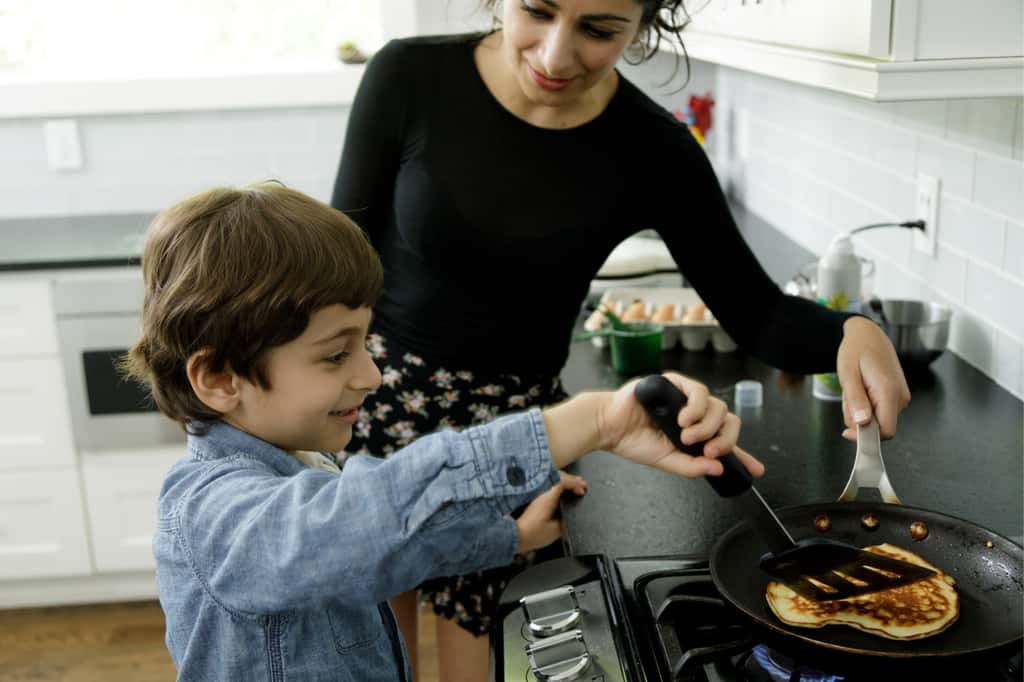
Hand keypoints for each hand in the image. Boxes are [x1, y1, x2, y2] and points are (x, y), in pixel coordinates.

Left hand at [515, 471, 586, 553]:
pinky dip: (558, 487)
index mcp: (547, 498)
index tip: (582, 490)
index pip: (562, 482)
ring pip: (552, 481)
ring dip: (564, 482)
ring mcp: (537, 495)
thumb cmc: (533, 534)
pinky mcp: (534, 500)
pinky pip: (548, 487)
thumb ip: (566, 520)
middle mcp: (541, 493)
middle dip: (571, 480)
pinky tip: (562, 492)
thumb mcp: (556, 530)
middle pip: (557, 477)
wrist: (516, 536)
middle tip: (582, 484)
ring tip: (575, 485)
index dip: (574, 484)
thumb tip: (571, 514)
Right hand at [596, 372, 763, 478]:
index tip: (755, 470)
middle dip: (725, 439)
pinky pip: (698, 391)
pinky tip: (685, 419)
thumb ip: (692, 467)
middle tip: (709, 451)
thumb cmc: (633, 441)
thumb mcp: (666, 461)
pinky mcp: (675, 384)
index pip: (725, 442)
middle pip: (728, 421)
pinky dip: (697, 407)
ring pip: (718, 406)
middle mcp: (695, 415)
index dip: (742, 456)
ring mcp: (686, 399)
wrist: (609, 427)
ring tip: (688, 436)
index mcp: (695, 434)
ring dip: (708, 425)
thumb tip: (717, 468)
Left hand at [837, 316, 910, 440]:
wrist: (868, 334)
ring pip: (877, 420)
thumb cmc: (856, 350)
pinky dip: (866, 405)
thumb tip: (862, 424)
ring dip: (860, 410)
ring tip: (856, 387)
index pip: (886, 432)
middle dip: (858, 418)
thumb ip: (856, 400)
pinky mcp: (897, 396)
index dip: (866, 437)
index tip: (846, 432)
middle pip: (878, 427)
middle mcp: (901, 397)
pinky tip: (862, 388)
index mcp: (890, 392)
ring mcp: (901, 397)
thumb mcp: (848, 374)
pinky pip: (879, 411)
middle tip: (849, 395)